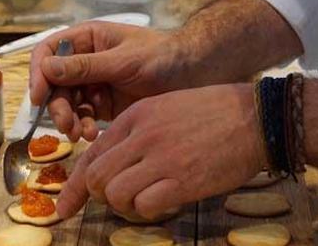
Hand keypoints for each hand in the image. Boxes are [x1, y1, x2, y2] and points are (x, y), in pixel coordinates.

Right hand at [29, 22, 188, 141]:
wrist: (193, 74)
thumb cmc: (162, 56)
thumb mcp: (123, 61)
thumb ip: (86, 66)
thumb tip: (47, 68)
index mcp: (87, 39)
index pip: (49, 52)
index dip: (39, 73)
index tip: (39, 97)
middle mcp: (85, 61)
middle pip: (54, 83)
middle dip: (57, 106)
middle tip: (66, 125)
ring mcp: (94, 84)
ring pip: (67, 103)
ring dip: (69, 120)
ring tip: (82, 134)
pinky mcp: (104, 105)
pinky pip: (84, 117)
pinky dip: (84, 127)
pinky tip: (94, 135)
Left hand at [56, 84, 265, 218]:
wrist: (253, 118)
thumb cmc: (212, 113)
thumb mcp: (165, 108)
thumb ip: (136, 132)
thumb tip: (114, 162)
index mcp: (136, 116)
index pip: (91, 154)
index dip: (74, 184)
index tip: (64, 205)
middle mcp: (142, 136)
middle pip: (96, 177)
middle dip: (100, 195)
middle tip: (118, 198)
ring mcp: (161, 158)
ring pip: (115, 194)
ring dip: (125, 205)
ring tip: (146, 197)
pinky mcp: (182, 181)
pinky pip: (145, 206)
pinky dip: (148, 210)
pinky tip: (164, 201)